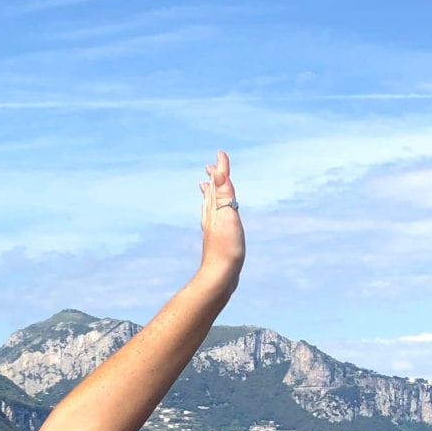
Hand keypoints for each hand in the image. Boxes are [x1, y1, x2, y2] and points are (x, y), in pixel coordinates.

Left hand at [197, 150, 244, 286]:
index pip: (217, 184)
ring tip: (205, 187)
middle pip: (211, 194)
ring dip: (209, 195)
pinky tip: (213, 219)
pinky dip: (212, 213)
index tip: (220, 153)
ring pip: (209, 208)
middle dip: (212, 180)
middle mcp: (211, 219)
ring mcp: (213, 231)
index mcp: (214, 210)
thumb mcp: (226, 216)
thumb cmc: (225, 248)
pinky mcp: (216, 243)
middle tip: (210, 168)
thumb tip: (216, 170)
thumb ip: (222, 193)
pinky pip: (213, 221)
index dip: (220, 169)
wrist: (219, 277)